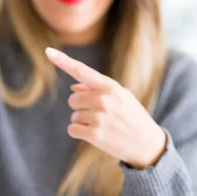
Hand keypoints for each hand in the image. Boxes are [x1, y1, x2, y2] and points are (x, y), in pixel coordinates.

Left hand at [45, 47, 166, 168]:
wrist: (147, 144)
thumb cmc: (132, 116)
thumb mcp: (121, 97)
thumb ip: (97, 90)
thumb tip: (74, 88)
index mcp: (111, 87)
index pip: (82, 71)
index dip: (64, 61)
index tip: (48, 51)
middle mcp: (104, 100)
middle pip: (73, 99)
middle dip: (81, 107)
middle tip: (99, 114)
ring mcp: (99, 117)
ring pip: (74, 116)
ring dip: (83, 121)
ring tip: (102, 125)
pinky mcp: (95, 134)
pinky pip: (73, 129)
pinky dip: (79, 132)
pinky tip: (95, 134)